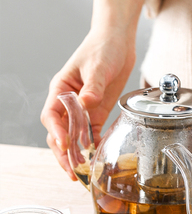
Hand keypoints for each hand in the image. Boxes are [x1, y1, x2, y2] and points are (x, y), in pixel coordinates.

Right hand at [41, 0, 147, 178]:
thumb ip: (94, 86)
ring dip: (76, 153)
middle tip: (72, 170)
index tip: (66, 145)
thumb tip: (87, 102)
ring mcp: (83, 108)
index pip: (52, 115)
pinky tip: (97, 156)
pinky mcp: (97, 111)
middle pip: (59, 131)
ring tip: (81, 171)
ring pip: (74, 135)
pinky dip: (93, 144)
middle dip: (63, 152)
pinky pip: (92, 131)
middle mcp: (69, 101)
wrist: (118, 41)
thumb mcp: (98, 66)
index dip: (57, 132)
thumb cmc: (103, 48)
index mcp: (61, 89)